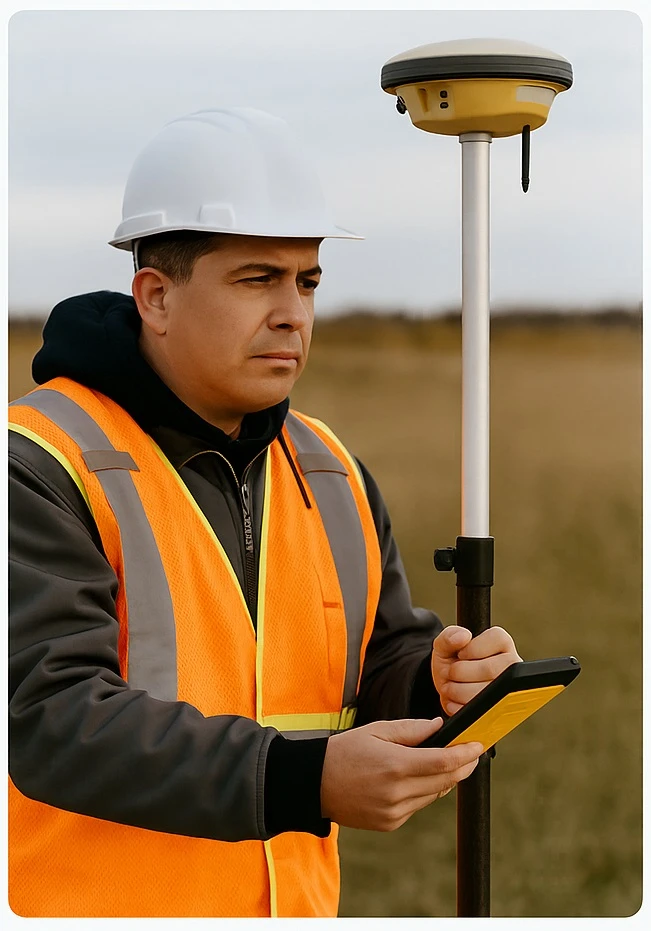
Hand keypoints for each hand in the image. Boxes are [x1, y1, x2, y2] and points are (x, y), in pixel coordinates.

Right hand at [320, 718, 481, 831]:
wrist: (315, 784)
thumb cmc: (345, 751)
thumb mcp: (376, 730)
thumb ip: (411, 729)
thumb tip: (439, 726)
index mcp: (395, 765)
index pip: (443, 762)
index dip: (465, 754)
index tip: (478, 746)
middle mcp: (397, 792)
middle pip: (445, 781)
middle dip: (462, 767)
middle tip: (471, 754)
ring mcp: (394, 812)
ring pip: (433, 795)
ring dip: (443, 779)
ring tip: (444, 762)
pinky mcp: (390, 823)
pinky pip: (417, 806)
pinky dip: (422, 792)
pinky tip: (414, 779)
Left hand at [432, 626, 522, 715]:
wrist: (449, 688)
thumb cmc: (451, 662)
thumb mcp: (444, 646)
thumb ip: (449, 636)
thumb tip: (463, 636)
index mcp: (502, 643)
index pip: (496, 639)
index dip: (471, 649)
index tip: (460, 655)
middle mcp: (512, 664)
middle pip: (491, 669)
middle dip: (460, 672)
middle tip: (451, 673)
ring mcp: (509, 689)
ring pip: (486, 693)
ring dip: (458, 691)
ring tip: (452, 686)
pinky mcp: (500, 710)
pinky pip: (481, 713)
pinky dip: (461, 708)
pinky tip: (457, 701)